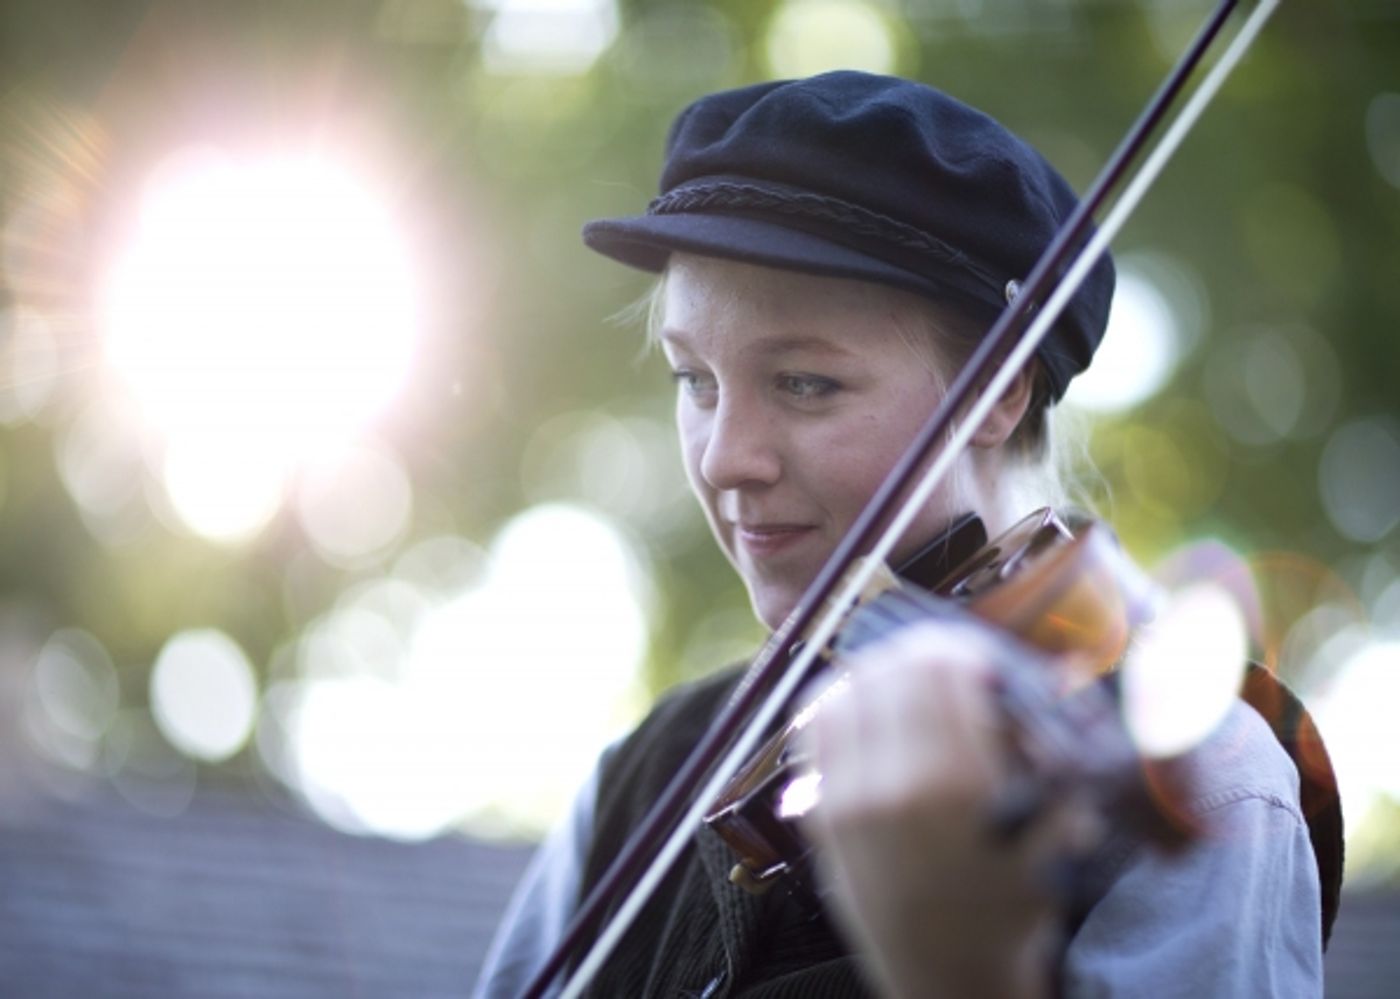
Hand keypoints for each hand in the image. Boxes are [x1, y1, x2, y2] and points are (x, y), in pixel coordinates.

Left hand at [795, 621, 1080, 998]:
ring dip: (878, 672)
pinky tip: (863, 702)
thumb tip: (1043, 674)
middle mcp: (897, 784)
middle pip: (892, 669)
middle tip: (940, 662)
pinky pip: (816, 726)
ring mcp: (850, 797)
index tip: (976, 660)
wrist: (947, 974)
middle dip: (920, 654)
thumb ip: (1042, 749)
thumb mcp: (1054, 828)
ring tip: (903, 679)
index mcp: (961, 784)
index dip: (960, 650)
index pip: (942, 669)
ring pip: (848, 687)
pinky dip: (838, 700)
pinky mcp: (821, 812)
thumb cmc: (1011, 903)